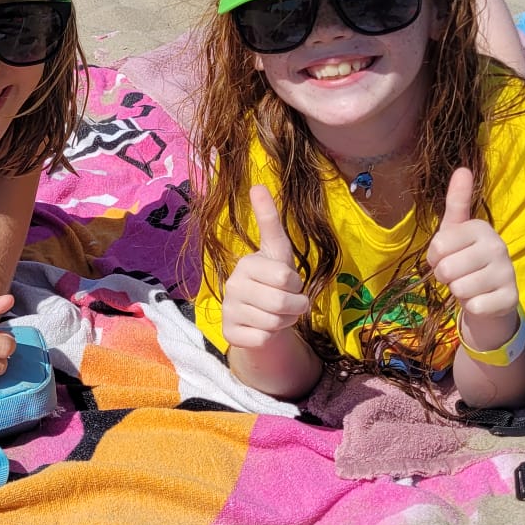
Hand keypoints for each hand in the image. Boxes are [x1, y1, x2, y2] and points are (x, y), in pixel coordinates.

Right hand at [219, 186, 311, 350]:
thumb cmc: (273, 280)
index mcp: (247, 264)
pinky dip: (271, 337)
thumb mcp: (278, 250)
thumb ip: (269, 219)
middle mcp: (232, 285)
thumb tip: (257, 185)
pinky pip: (263, 339)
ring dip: (285, 322)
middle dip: (296, 306)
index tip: (288, 281)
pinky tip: (264, 329)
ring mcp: (228, 310)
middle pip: (281, 302)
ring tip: (278, 315)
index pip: (286, 277)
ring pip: (274, 323)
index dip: (296, 284)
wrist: (261, 315)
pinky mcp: (229, 333)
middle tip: (291, 303)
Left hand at [425, 168, 521, 349]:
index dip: (434, 259)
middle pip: (447, 269)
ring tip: (469, 286)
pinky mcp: (511, 297)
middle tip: (458, 275)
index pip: (437, 247)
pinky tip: (481, 300)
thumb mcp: (456, 231)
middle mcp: (498, 246)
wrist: (491, 296)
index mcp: (481, 227)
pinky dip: (472, 307)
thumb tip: (462, 168)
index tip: (446, 258)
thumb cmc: (466, 259)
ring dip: (459, 292)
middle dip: (445, 277)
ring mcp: (507, 272)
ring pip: (460, 288)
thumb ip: (457, 201)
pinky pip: (474, 306)